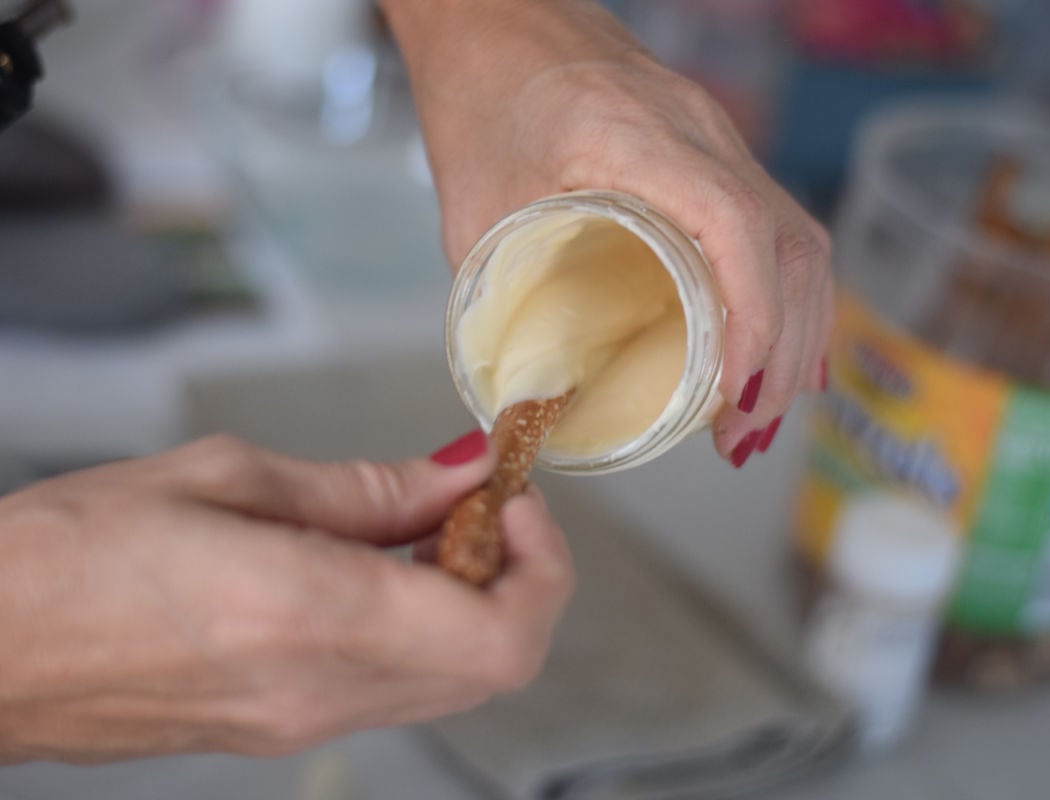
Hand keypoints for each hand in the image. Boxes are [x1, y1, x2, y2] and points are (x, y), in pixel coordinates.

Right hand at [0, 434, 572, 763]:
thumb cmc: (72, 550)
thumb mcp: (228, 478)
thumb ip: (367, 488)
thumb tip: (462, 474)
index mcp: (312, 616)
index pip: (501, 632)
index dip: (541, 563)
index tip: (512, 497)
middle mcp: (322, 690)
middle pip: (496, 663)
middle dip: (518, 576)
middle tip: (477, 504)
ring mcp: (303, 724)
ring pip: (453, 679)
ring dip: (472, 601)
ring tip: (422, 527)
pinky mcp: (281, 731)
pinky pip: (395, 686)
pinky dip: (422, 628)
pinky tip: (377, 570)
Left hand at [383, 0, 834, 466]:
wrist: (493, 14)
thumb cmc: (475, 92)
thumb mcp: (470, 207)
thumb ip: (497, 301)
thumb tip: (522, 394)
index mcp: (632, 137)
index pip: (735, 226)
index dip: (753, 318)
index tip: (734, 392)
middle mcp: (698, 130)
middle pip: (790, 244)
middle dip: (782, 351)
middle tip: (745, 430)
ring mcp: (717, 135)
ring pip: (799, 237)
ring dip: (797, 330)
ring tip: (762, 410)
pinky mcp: (716, 148)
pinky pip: (778, 224)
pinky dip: (788, 294)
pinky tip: (778, 348)